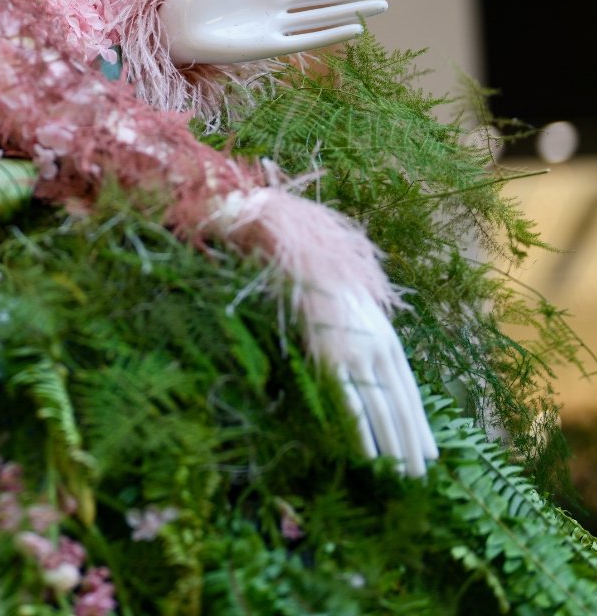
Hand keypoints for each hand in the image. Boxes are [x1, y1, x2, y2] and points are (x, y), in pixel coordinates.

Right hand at [300, 285, 437, 477]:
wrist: (314, 268)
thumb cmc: (338, 296)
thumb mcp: (369, 321)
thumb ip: (381, 351)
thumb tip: (392, 385)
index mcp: (391, 344)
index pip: (410, 395)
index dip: (421, 427)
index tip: (430, 455)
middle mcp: (380, 353)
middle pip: (400, 407)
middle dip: (412, 444)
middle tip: (419, 476)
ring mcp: (357, 357)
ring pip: (382, 410)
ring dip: (393, 445)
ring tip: (400, 473)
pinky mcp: (332, 360)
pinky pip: (352, 403)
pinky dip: (363, 432)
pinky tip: (369, 454)